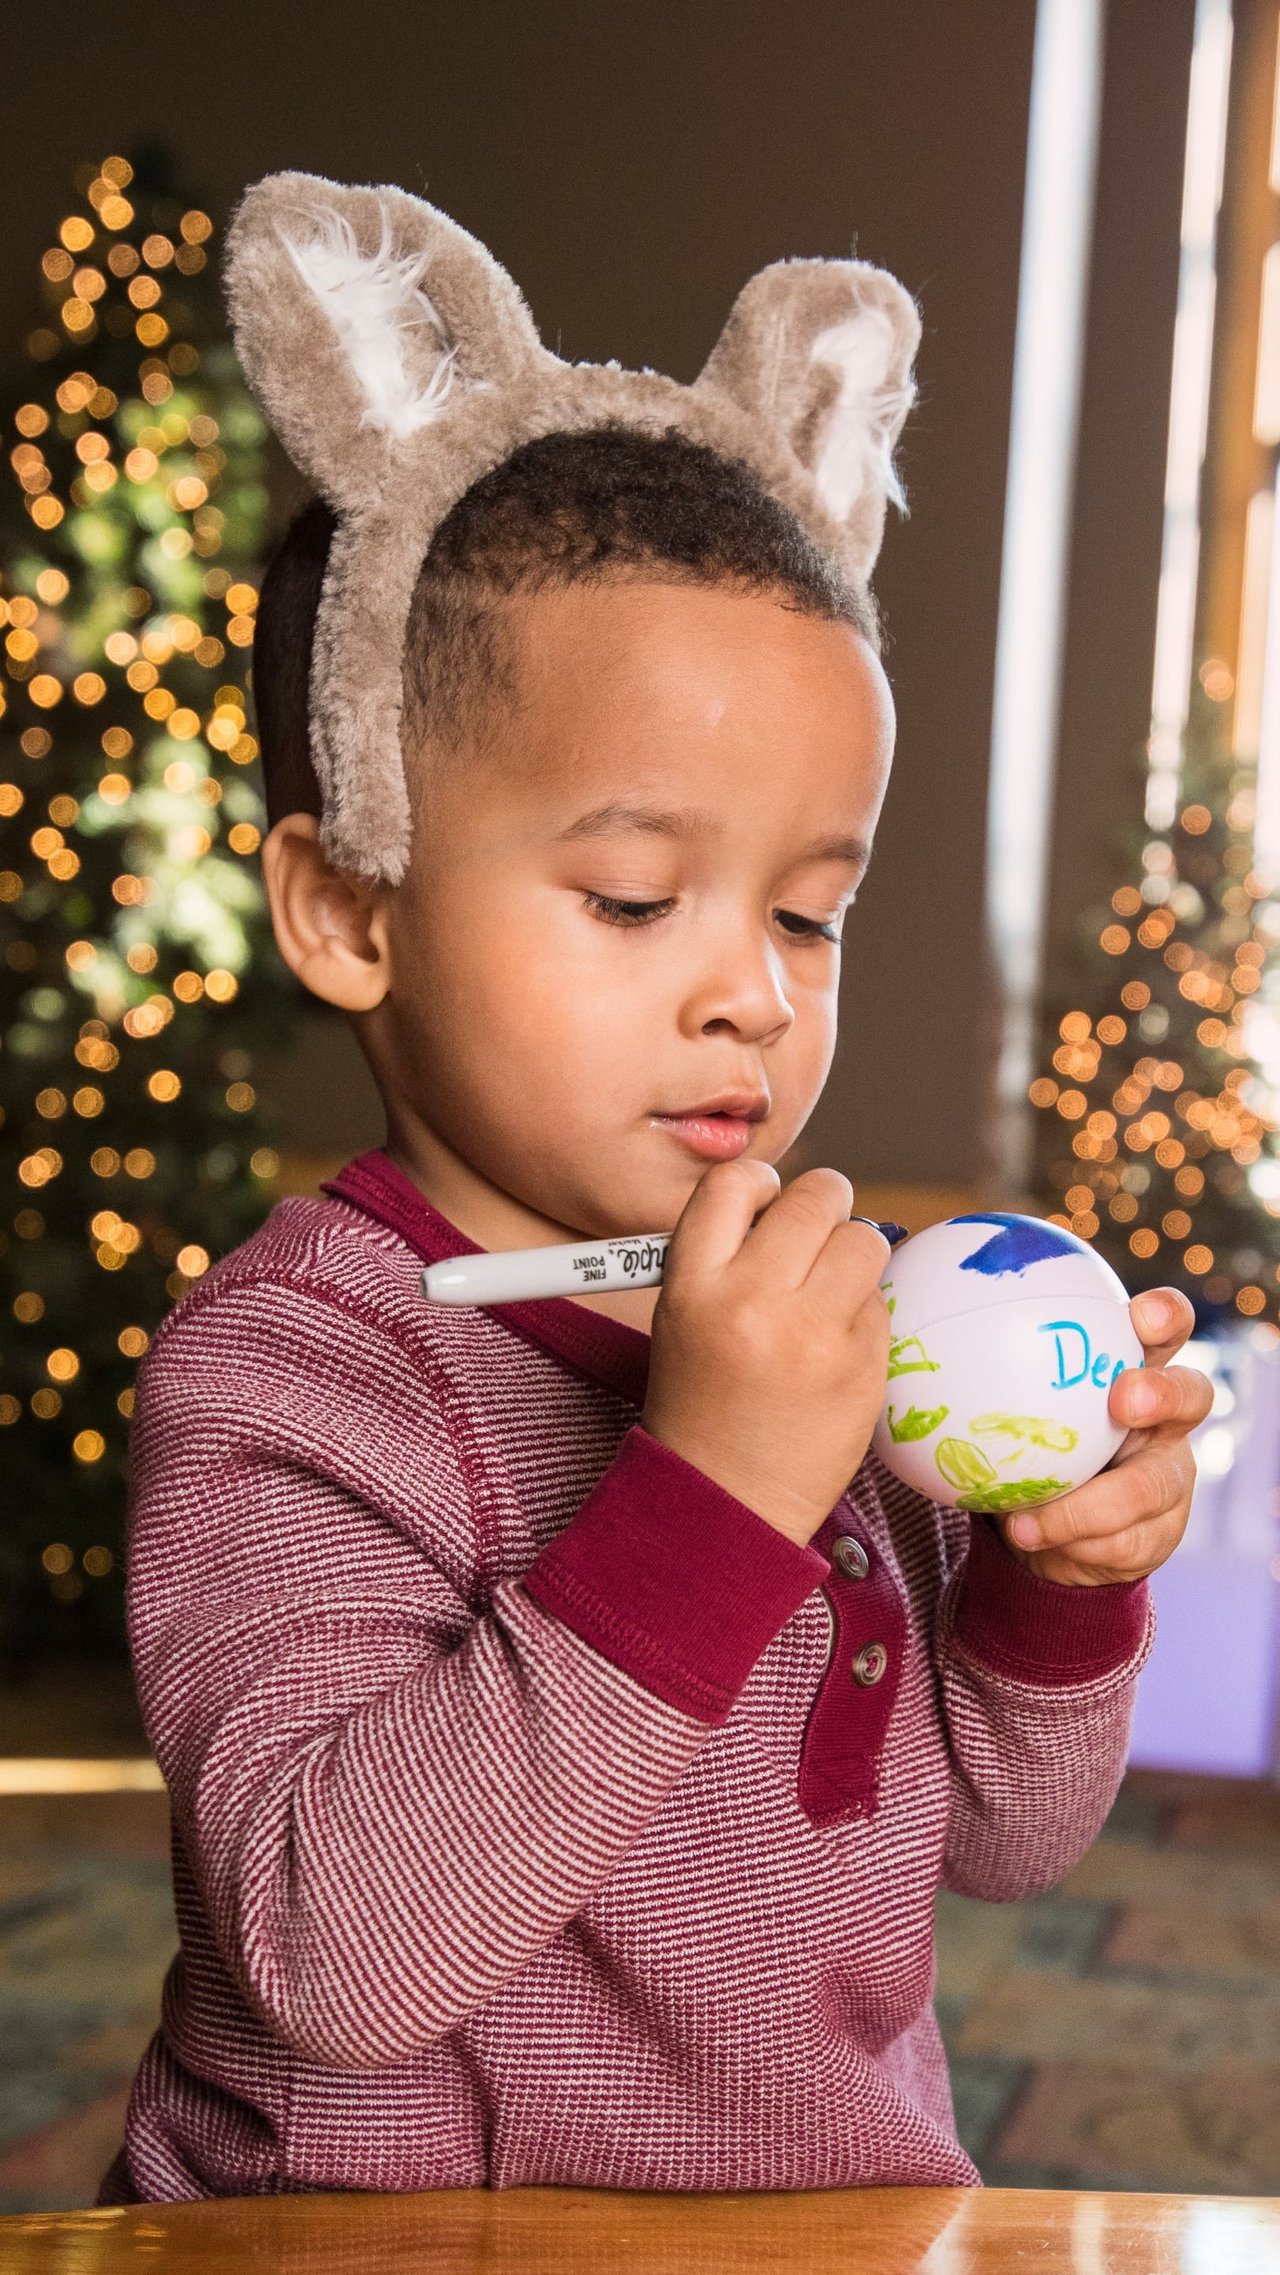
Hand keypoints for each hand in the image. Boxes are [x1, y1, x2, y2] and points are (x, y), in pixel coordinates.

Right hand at [641, 1160, 891, 1547]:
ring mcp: (814, 1336)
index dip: (760, 1183)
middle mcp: (753, 1300)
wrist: (724, 1500)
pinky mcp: (862, 1368)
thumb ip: (728, 1255)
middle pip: (816, 1198)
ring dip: (853, 1255)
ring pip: (864, 1239)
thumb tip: (790, 1199)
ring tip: (828, 1292)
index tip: (768, 1203)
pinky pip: (881, 1302)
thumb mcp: (683, 1317)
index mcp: (694, 1284)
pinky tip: (834, 1346)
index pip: (735, 1183)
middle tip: (816, 1234)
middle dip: (823, 1207)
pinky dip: (864, 1313)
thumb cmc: (701, 1402)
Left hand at [993, 1287, 1213, 1585]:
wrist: (1044, 1526)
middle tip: (1125, 1400)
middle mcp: (1164, 1421)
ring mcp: (1168, 1479)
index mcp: (1134, 1369)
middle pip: (1192, 1395)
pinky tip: (1027, 1536)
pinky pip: (1123, 1541)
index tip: (1140, 1313)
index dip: (1165, 1315)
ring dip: (1091, 1506)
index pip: (1164, 1328)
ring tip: (1030, 1520)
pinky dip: (1073, 1541)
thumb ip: (983, 1363)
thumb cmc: (1025, 1441)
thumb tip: (905, 1320)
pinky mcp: (1159, 1534)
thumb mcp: (1008, 1399)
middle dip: (1163, 1392)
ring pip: (1153, 1487)